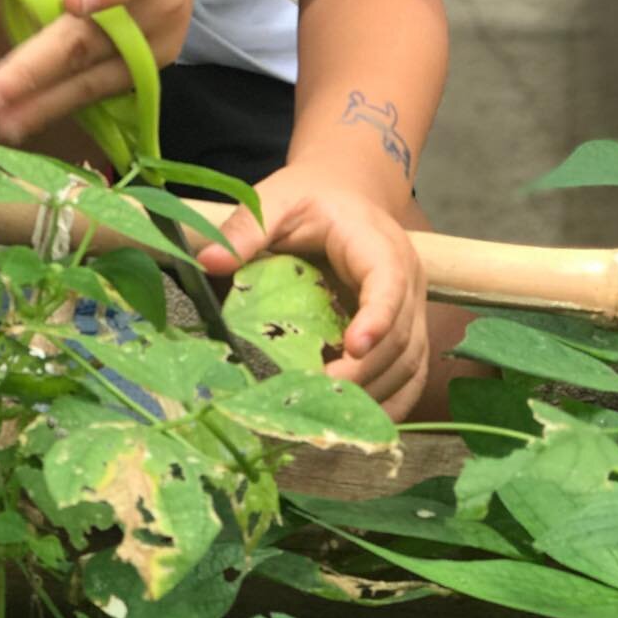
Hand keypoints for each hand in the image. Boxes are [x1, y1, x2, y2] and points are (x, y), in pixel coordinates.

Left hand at [201, 172, 429, 421]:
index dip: (376, 318)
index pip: (388, 283)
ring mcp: (410, 308)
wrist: (345, 196)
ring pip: (409, 361)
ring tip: (328, 415)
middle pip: (400, 334)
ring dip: (375, 394)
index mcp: (376, 244)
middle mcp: (406, 279)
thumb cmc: (310, 198)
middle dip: (363, 372)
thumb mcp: (276, 200)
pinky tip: (356, 422)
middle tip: (317, 395)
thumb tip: (208, 262)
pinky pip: (410, 374)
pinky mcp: (405, 331)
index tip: (353, 348)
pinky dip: (390, 403)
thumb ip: (246, 229)